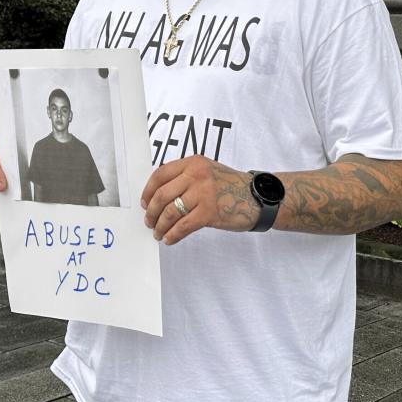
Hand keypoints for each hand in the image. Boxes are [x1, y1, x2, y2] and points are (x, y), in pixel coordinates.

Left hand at [141, 156, 260, 243]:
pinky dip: (173, 234)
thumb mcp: (207, 171)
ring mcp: (203, 193)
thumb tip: (159, 195)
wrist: (257, 197)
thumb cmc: (231, 185)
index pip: (160, 174)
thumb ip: (185, 177)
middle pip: (162, 195)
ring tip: (158, 233)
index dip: (148, 191)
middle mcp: (196, 175)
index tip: (145, 203)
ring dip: (160, 226)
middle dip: (151, 212)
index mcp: (193, 163)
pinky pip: (183, 226)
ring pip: (170, 212)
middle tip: (149, 221)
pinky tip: (169, 239)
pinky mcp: (210, 212)